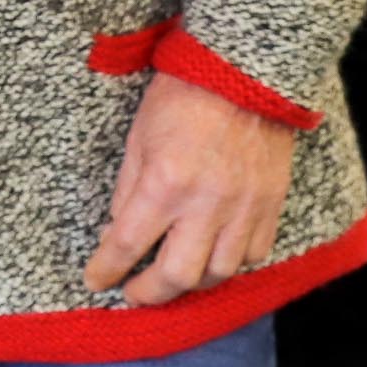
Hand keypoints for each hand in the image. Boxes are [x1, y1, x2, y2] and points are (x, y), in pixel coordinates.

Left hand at [83, 73, 299, 306]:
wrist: (244, 73)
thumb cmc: (182, 98)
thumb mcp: (138, 139)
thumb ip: (127, 192)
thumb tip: (115, 235)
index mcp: (165, 183)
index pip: (127, 245)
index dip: (106, 270)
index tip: (96, 280)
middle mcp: (206, 204)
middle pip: (177, 276)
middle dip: (149, 293)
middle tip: (134, 292)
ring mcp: (244, 208)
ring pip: (219, 273)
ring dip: (191, 283)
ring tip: (172, 277)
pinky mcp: (271, 204)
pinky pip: (253, 254)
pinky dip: (229, 263)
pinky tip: (212, 256)